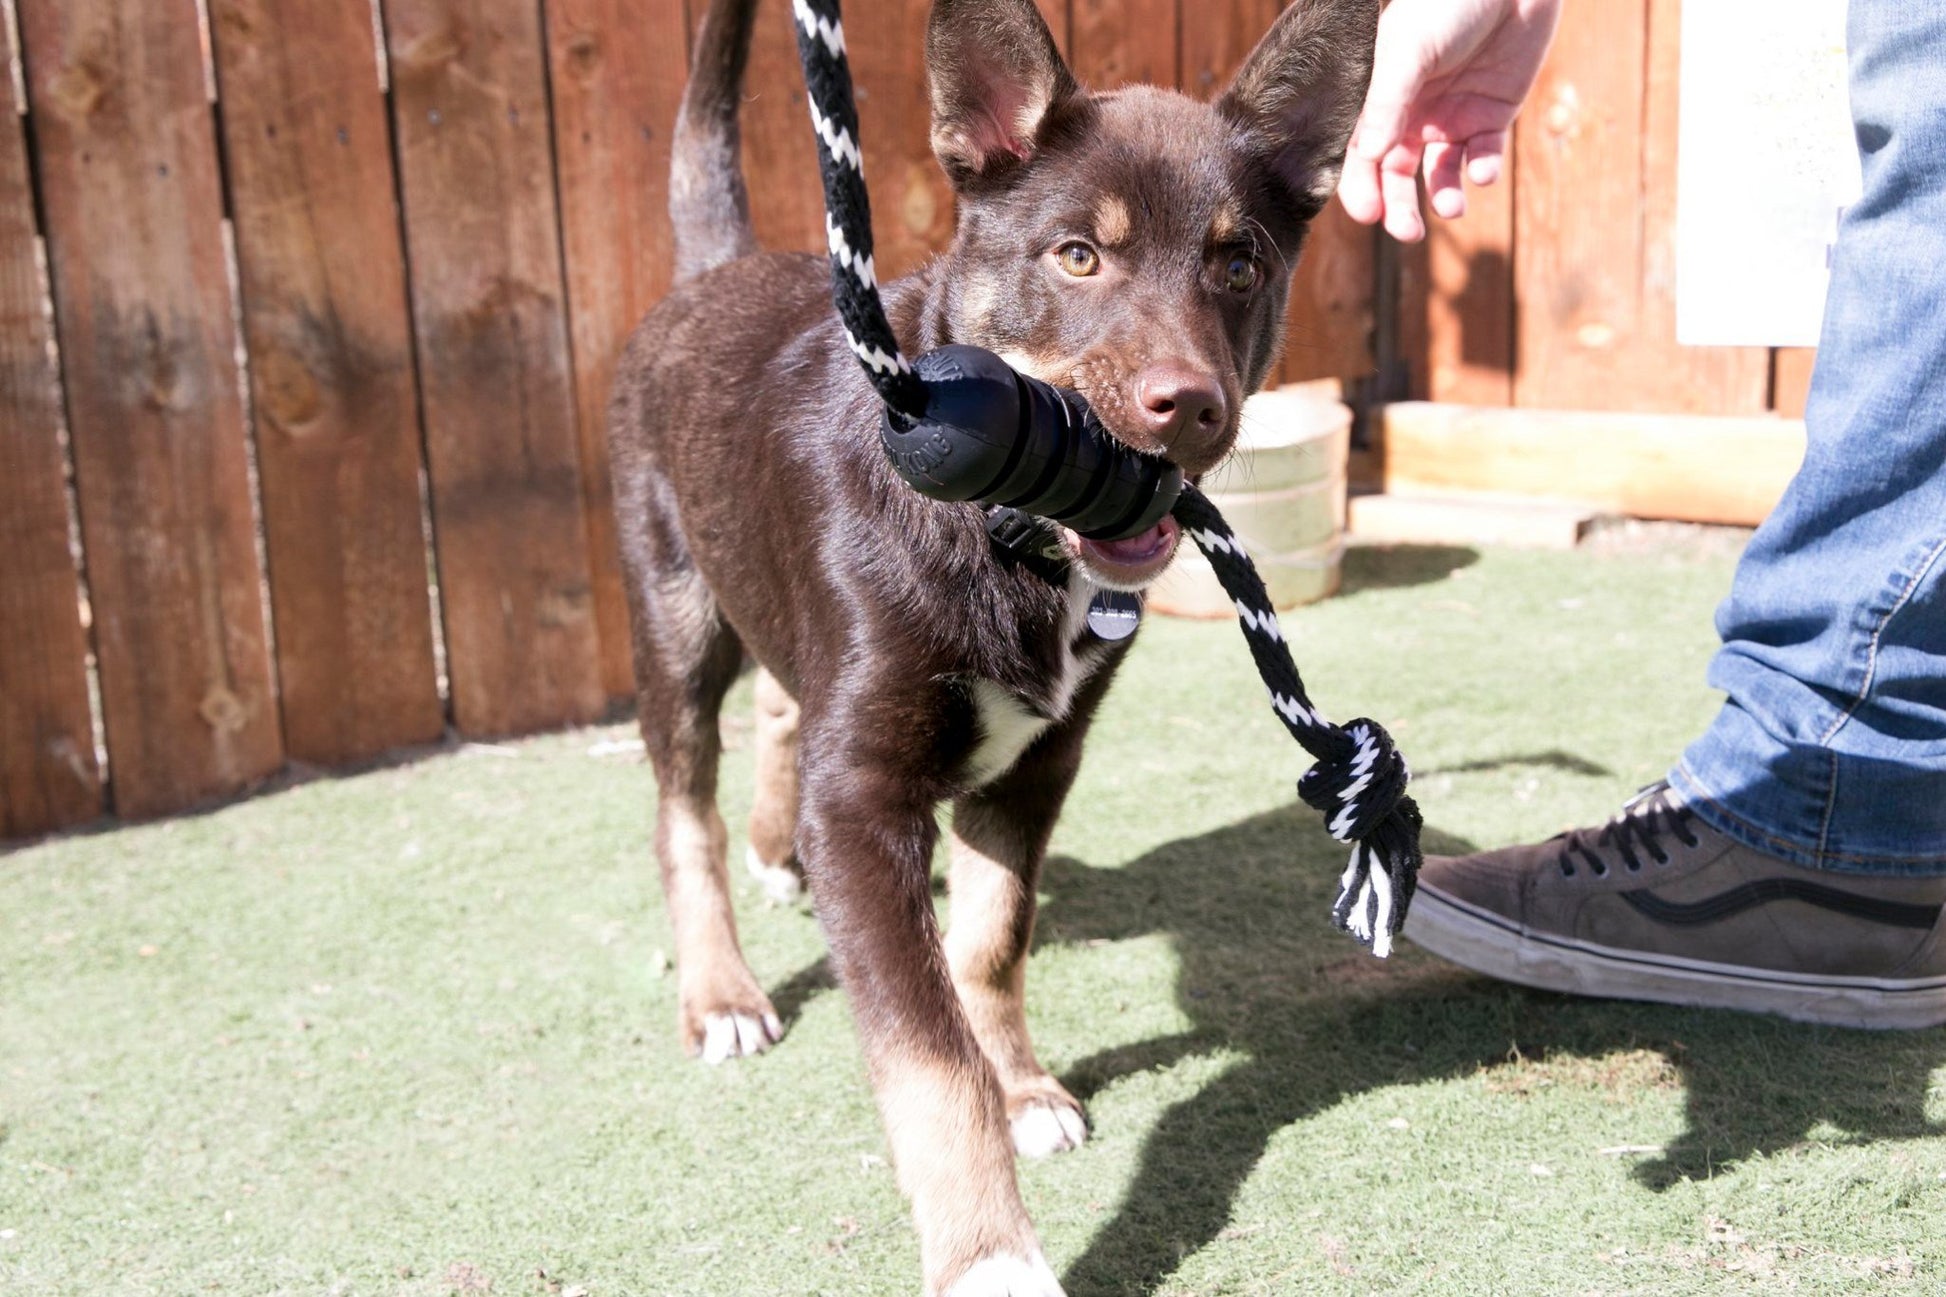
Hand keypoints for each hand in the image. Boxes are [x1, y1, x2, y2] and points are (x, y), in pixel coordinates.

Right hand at [1337, 0, 1560, 241]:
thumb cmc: (1448, 5)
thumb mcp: (1408, 52)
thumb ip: (1386, 104)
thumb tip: (1365, 158)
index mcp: (1379, 98)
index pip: (1360, 153)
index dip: (1361, 187)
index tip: (1368, 214)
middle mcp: (1410, 114)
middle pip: (1397, 175)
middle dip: (1400, 207)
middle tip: (1407, 232)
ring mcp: (1451, 117)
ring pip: (1439, 174)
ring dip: (1442, 197)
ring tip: (1452, 208)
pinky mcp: (1492, 117)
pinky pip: (1483, 157)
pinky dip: (1482, 171)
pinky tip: (1482, 171)